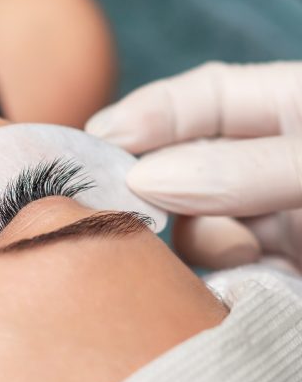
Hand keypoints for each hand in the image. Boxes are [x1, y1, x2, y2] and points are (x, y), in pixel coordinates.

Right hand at [85, 62, 301, 269]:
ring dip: (205, 240)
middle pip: (185, 163)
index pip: (206, 98)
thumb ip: (240, 169)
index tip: (100, 139)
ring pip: (197, 224)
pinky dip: (225, 279)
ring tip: (243, 255)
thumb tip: (143, 179)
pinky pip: (222, 275)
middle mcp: (271, 163)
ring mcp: (273, 221)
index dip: (150, 112)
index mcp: (293, 110)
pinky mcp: (272, 274)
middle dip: (155, 182)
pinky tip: (249, 283)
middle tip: (116, 200)